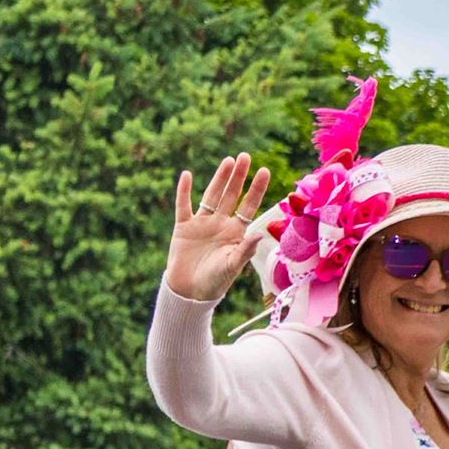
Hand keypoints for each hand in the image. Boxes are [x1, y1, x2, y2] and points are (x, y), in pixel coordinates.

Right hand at [164, 153, 274, 303]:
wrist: (190, 292)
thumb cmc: (215, 282)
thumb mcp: (232, 266)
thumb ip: (245, 250)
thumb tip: (259, 234)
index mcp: (235, 232)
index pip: (248, 206)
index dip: (256, 189)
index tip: (264, 170)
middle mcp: (220, 224)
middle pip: (231, 195)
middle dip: (238, 176)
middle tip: (245, 156)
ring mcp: (202, 223)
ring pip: (211, 195)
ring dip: (219, 178)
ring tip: (228, 160)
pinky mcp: (183, 227)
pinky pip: (184, 206)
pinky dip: (184, 191)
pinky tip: (187, 175)